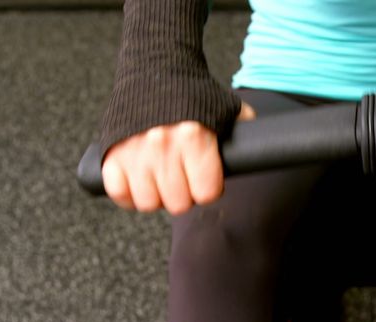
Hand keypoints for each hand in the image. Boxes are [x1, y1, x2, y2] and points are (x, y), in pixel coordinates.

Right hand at [101, 102, 256, 214]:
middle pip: (178, 203)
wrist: (155, 64)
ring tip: (161, 181)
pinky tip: (138, 183)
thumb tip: (264, 146)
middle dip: (184, 195)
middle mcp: (163, 146)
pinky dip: (127, 194)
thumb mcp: (226, 107)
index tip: (205, 180)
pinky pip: (118, 192)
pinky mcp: (111, 151)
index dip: (209, 189)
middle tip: (183, 180)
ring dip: (156, 197)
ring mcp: (134, 150)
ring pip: (148, 202)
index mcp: (194, 137)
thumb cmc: (194, 91)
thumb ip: (244, 129)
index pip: (206, 193)